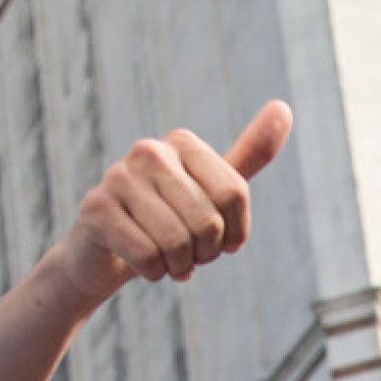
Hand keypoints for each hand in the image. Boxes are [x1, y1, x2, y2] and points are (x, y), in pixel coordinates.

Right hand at [49, 100, 291, 300]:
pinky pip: (147, 257)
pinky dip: (154, 273)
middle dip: (205, 253)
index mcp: (182, 142)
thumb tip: (284, 107)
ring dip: (179, 266)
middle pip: (207, 222)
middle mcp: (149, 151)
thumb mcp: (214, 190)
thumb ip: (250, 155)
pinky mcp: (96, 210)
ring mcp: (118, 177)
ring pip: (177, 243)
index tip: (221, 240)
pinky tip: (145, 265)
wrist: (108, 253)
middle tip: (190, 254)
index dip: (234, 232)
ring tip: (169, 261)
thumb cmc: (170, 220)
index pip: (235, 194)